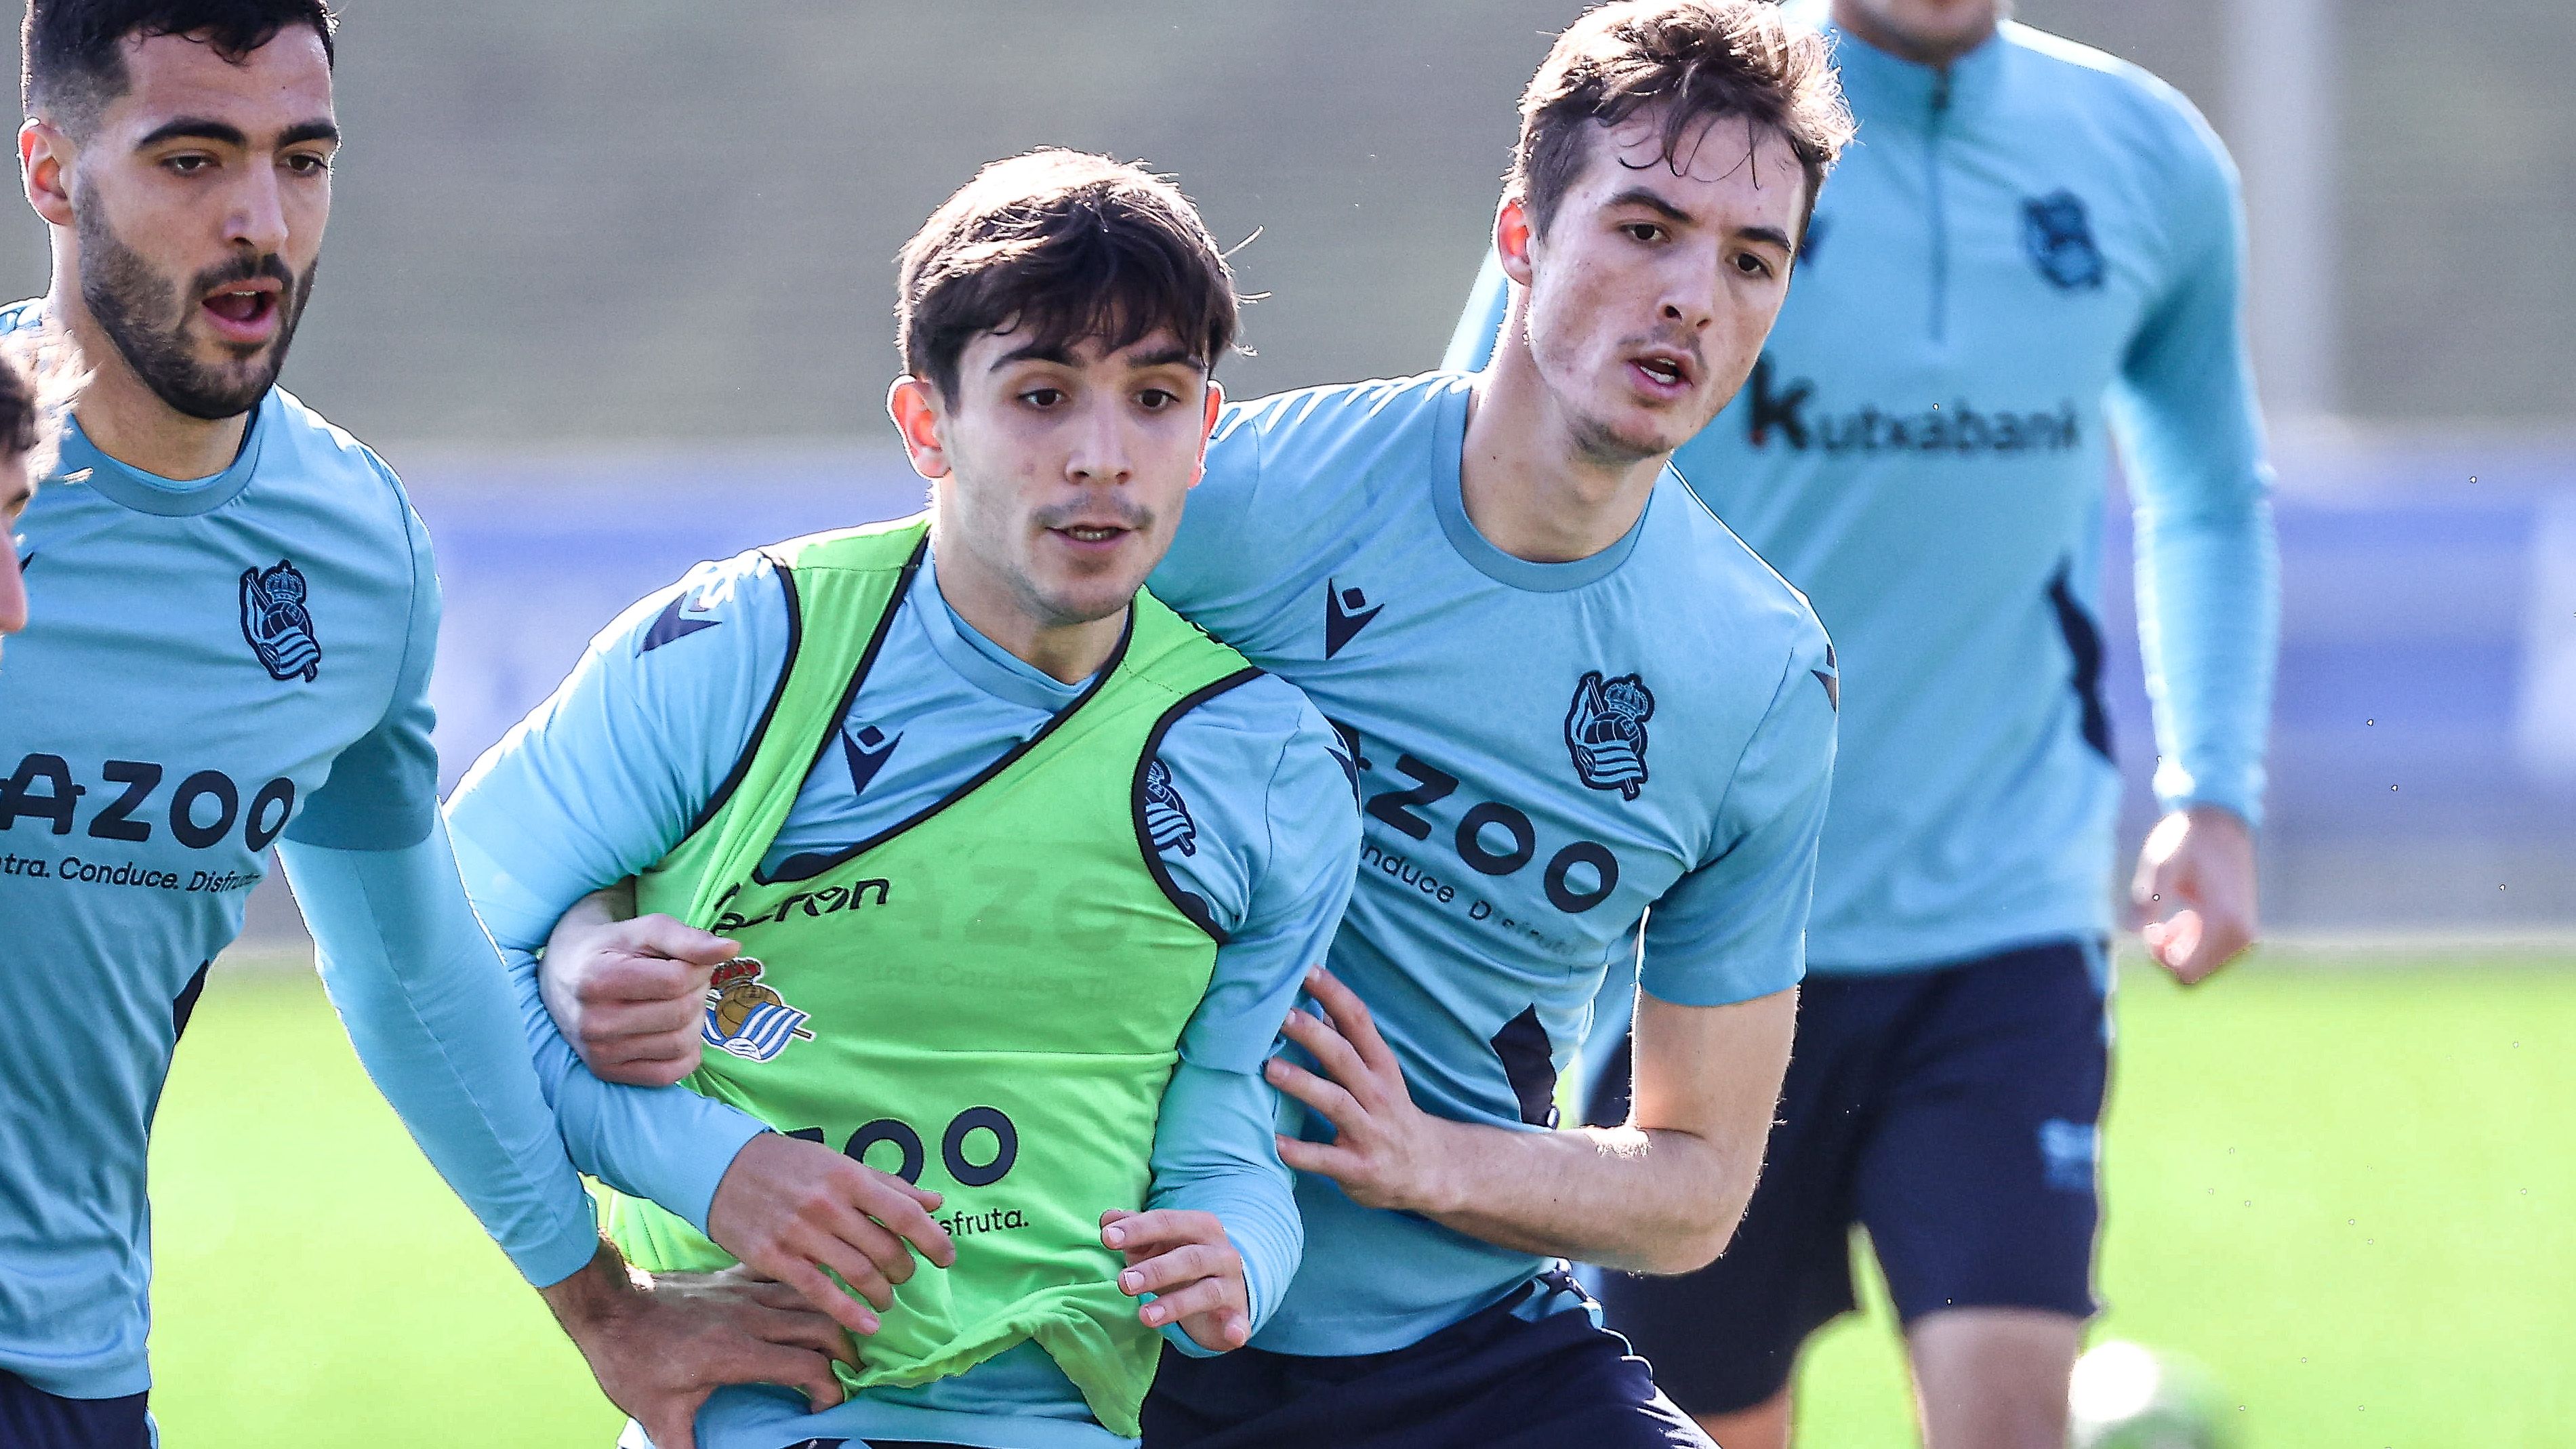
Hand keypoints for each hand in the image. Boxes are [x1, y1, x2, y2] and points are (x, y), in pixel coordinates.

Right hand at [542, 907, 735, 1086]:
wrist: (562, 974)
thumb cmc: (610, 947)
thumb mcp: (644, 930)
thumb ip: (686, 938)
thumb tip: (730, 949)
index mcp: (597, 979)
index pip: (677, 980)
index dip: (699, 966)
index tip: (693, 959)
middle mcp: (593, 1022)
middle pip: (682, 1012)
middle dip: (698, 991)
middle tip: (685, 979)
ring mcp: (598, 1053)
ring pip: (681, 1043)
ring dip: (695, 1020)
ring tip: (678, 1001)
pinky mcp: (607, 1073)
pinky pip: (671, 1074)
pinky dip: (687, 1052)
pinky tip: (675, 1029)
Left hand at [542, 1245, 854, 1448]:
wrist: (609, 1305)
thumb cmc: (633, 1361)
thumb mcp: (657, 1415)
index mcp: (740, 1353)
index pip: (808, 1367)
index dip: (828, 1391)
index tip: (820, 1410)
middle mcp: (752, 1318)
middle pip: (822, 1327)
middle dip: (846, 1352)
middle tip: (851, 1372)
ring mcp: (745, 1292)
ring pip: (809, 1297)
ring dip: (832, 1317)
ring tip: (841, 1337)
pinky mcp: (733, 1275)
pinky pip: (783, 1274)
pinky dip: (804, 1285)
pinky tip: (809, 1296)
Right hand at [705, 1131, 957, 1337]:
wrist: (721, 1166)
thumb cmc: (789, 1164)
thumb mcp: (839, 1163)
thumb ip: (888, 1185)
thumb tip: (936, 1202)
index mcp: (848, 1177)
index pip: (905, 1213)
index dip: (933, 1239)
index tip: (947, 1257)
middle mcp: (827, 1205)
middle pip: (885, 1249)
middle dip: (904, 1270)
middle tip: (905, 1277)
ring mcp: (799, 1233)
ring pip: (858, 1274)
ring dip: (882, 1293)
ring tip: (886, 1299)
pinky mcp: (773, 1258)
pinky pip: (820, 1293)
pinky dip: (850, 1313)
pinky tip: (868, 1325)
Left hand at [1102, 1208, 1250, 1350]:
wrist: (1223, 1290)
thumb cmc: (1180, 1261)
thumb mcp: (1156, 1244)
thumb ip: (1133, 1230)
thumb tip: (1107, 1220)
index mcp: (1200, 1225)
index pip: (1167, 1222)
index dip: (1137, 1229)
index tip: (1107, 1238)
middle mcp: (1221, 1251)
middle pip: (1189, 1258)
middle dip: (1155, 1270)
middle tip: (1123, 1283)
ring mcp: (1231, 1283)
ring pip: (1207, 1292)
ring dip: (1176, 1304)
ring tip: (1144, 1317)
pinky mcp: (1237, 1314)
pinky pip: (1239, 1322)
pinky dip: (1237, 1328)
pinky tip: (1232, 1336)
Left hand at [1265, 967, 1459, 1215]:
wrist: (1428, 1170)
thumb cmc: (1390, 1112)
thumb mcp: (1378, 1073)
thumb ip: (1350, 1040)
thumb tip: (1319, 1001)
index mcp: (1381, 1065)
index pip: (1359, 1021)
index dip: (1333, 993)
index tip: (1306, 969)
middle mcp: (1377, 1094)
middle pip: (1343, 1057)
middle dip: (1312, 1034)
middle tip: (1280, 1015)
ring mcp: (1369, 1131)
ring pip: (1334, 1102)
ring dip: (1302, 1084)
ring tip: (1270, 1068)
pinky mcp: (1357, 1167)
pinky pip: (1325, 1158)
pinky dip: (1300, 1151)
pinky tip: (1274, 1142)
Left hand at [2130, 804, 2259, 984]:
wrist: (2219, 822)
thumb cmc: (2187, 840)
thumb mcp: (2161, 863)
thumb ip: (2148, 896)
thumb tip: (2133, 930)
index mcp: (2226, 922)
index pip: (2186, 972)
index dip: (2159, 957)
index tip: (2151, 927)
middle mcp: (2242, 934)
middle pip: (2192, 975)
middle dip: (2167, 956)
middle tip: (2155, 924)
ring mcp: (2244, 934)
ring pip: (2200, 967)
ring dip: (2178, 950)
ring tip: (2168, 919)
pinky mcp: (2240, 930)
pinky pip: (2209, 956)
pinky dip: (2190, 944)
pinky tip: (2182, 918)